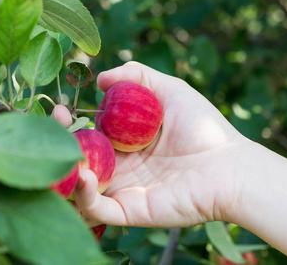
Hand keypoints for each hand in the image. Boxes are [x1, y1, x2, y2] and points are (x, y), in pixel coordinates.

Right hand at [71, 62, 250, 227]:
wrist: (229, 164)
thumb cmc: (202, 126)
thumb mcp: (168, 90)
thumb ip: (136, 75)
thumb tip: (100, 78)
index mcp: (121, 142)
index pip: (83, 134)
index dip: (67, 123)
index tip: (61, 108)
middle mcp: (116, 166)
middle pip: (74, 158)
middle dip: (57, 143)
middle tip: (57, 123)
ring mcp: (121, 189)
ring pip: (78, 187)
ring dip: (63, 170)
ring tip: (67, 149)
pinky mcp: (130, 210)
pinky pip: (97, 209)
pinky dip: (84, 196)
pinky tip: (83, 173)